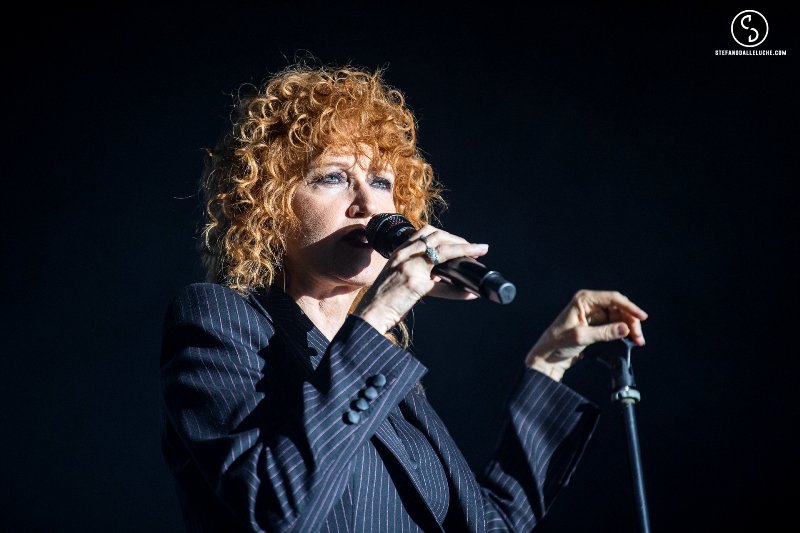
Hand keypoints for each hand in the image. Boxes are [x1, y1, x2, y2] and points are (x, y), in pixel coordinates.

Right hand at [354, 225, 488, 334]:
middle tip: (475, 248)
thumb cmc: (384, 299)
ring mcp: (409, 268)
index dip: (447, 234)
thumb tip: (443, 276)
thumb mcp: (398, 277)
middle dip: (459, 240)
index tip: (461, 241)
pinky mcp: (414, 285)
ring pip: (442, 252)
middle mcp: (403, 255)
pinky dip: (459, 290)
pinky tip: (470, 292)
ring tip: (478, 254)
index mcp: (399, 252)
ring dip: (465, 251)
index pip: (425, 232)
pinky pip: (443, 286)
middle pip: (437, 237)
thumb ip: (418, 272)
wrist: (370, 314)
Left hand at [525, 290, 647, 381]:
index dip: (629, 307)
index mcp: (583, 300)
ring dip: (629, 327)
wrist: (546, 356)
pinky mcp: (594, 325)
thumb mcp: (581, 337)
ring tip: (637, 340)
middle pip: (618, 308)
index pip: (612, 298)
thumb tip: (625, 329)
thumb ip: (604, 333)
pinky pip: (613, 325)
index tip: (642, 317)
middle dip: (631, 320)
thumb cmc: (556, 343)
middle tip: (638, 336)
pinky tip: (629, 339)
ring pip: (618, 317)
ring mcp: (592, 315)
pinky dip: (622, 332)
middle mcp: (589, 304)